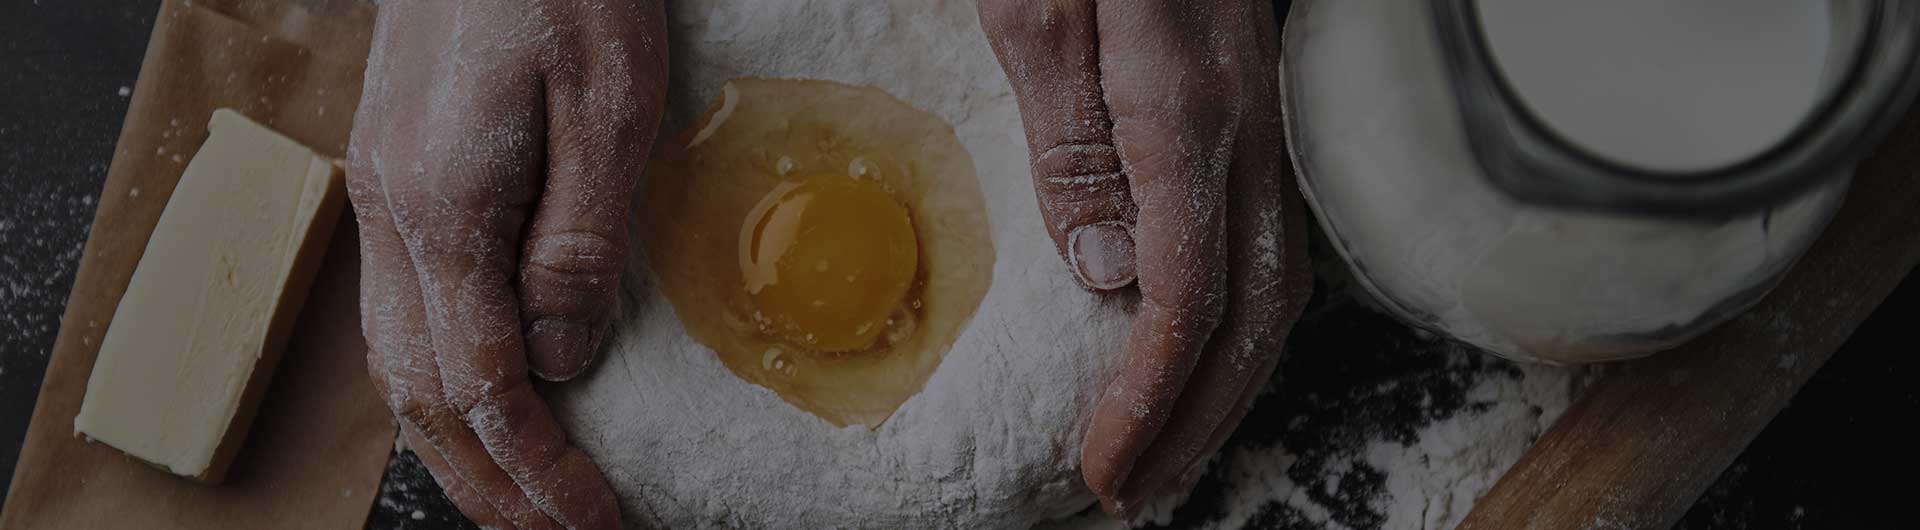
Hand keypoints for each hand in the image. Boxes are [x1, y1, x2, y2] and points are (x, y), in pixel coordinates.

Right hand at [346, 2, 665, 528]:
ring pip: (396, 365)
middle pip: (422, 398)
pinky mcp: (395, 180)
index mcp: (442, 208)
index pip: (482, 387)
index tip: (595, 522)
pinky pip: (401, 317)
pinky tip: (477, 408)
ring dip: (455, 451)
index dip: (539, 471)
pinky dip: (436, 388)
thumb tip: (559, 362)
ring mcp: (381, 199)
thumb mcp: (606, 106)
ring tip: (518, 505)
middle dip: (491, 489)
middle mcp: (390, 216)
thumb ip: (578, 240)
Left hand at [978, 0, 1311, 517]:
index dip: (1148, 401)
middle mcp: (1249, 127)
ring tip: (1172, 447)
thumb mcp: (1036, 4)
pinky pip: (1275, 239)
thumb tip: (1109, 272)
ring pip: (1281, 287)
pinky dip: (1245, 320)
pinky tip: (1209, 349)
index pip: (1185, 299)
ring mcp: (1269, 120)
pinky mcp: (1262, 111)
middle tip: (1135, 491)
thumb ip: (1071, 135)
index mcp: (1185, 110)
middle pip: (1251, 318)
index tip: (1102, 466)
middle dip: (1193, 422)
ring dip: (1228, 386)